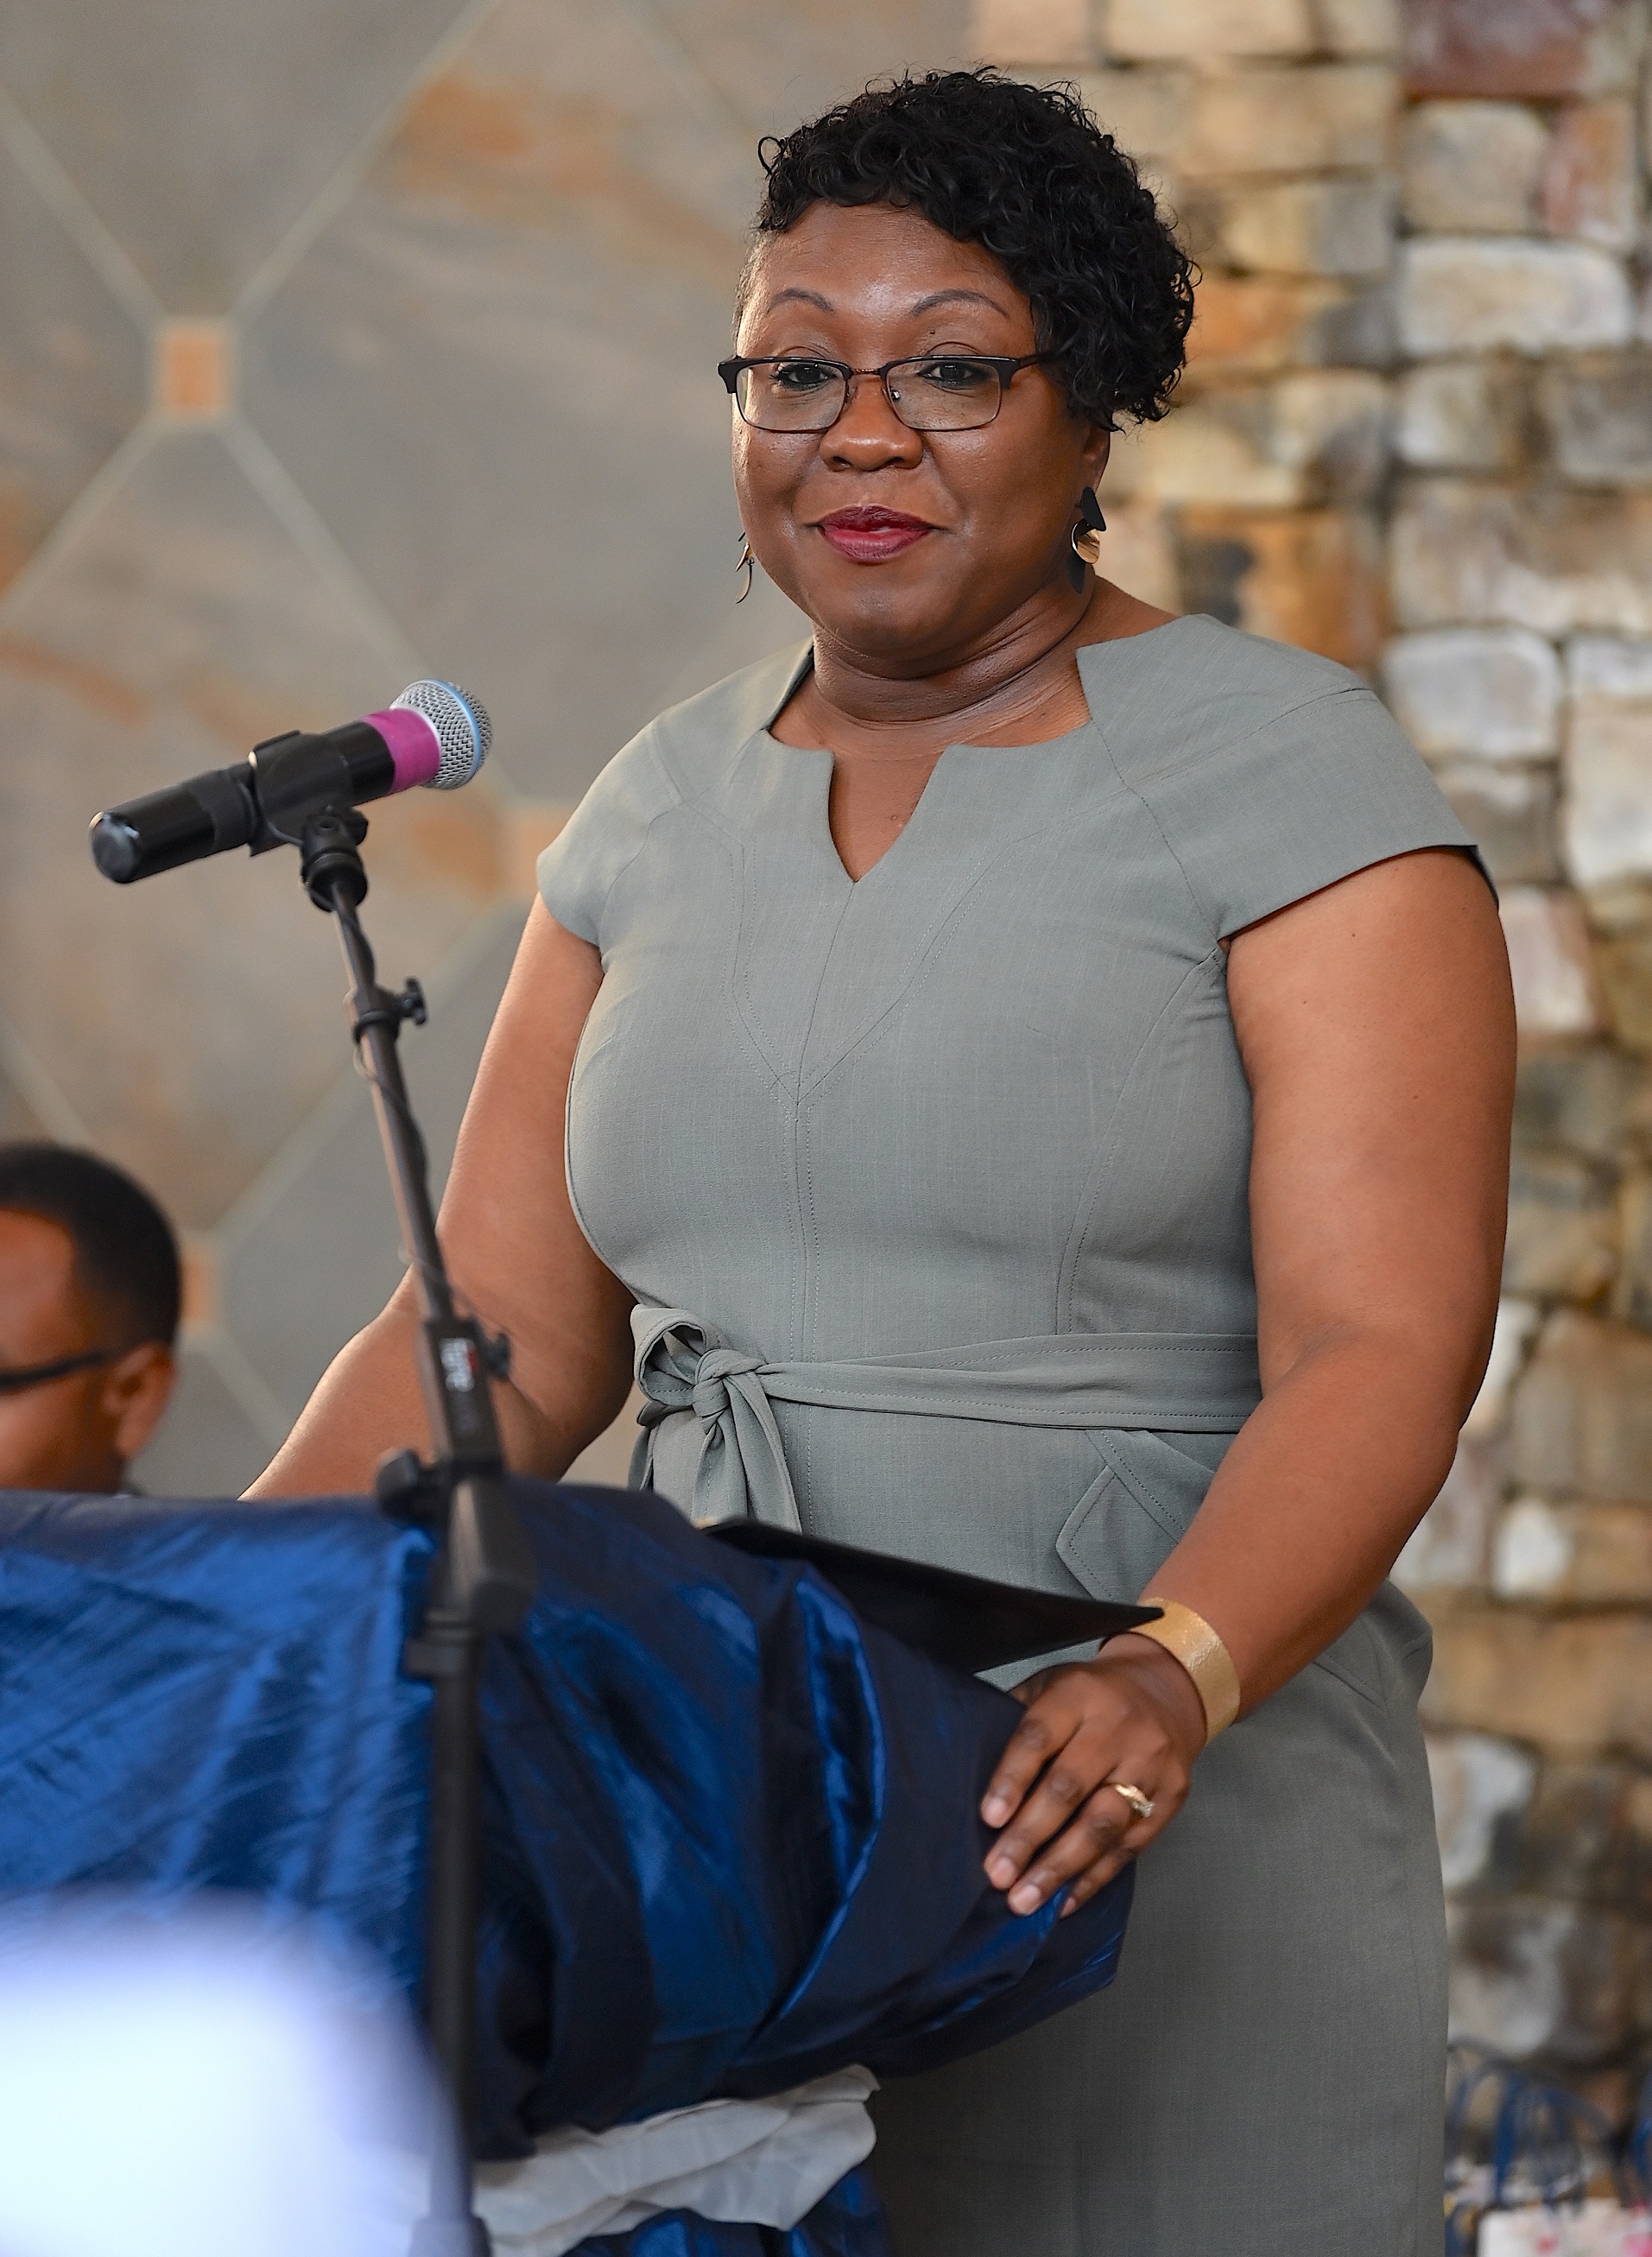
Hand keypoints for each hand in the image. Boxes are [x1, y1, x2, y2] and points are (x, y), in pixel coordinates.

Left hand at [979, 1635, 1206, 1916]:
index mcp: (1078, 1695)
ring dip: (1060, 1867)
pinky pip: (1129, 1847)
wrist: (1166, 1692)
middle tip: (998, 1874)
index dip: (1012, 1779)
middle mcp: (1116, 1729)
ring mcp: (1148, 1766)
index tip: (988, 1819)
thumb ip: (1015, 1719)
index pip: (1038, 1737)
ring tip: (1025, 1899)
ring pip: (1102, 1824)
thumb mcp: (1050, 1686)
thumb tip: (965, 1770)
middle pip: (1069, 1788)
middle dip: (1029, 1836)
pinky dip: (1094, 1879)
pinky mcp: (1170, 1800)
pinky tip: (1064, 1901)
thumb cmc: (1090, 1695)